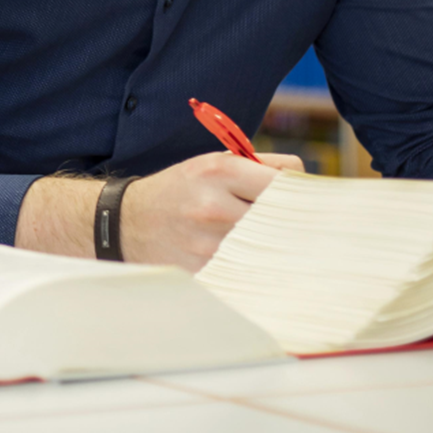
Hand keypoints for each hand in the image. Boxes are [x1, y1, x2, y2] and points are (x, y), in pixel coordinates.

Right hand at [121, 151, 300, 269]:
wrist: (125, 222)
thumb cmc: (180, 190)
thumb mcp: (212, 162)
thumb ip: (263, 165)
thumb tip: (307, 181)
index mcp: (219, 171)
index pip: (285, 184)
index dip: (295, 194)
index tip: (298, 201)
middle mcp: (213, 206)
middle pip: (280, 219)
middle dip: (286, 222)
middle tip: (291, 226)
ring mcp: (207, 243)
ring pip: (266, 247)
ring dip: (269, 245)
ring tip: (259, 240)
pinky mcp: (202, 270)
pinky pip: (246, 269)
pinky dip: (250, 265)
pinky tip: (243, 258)